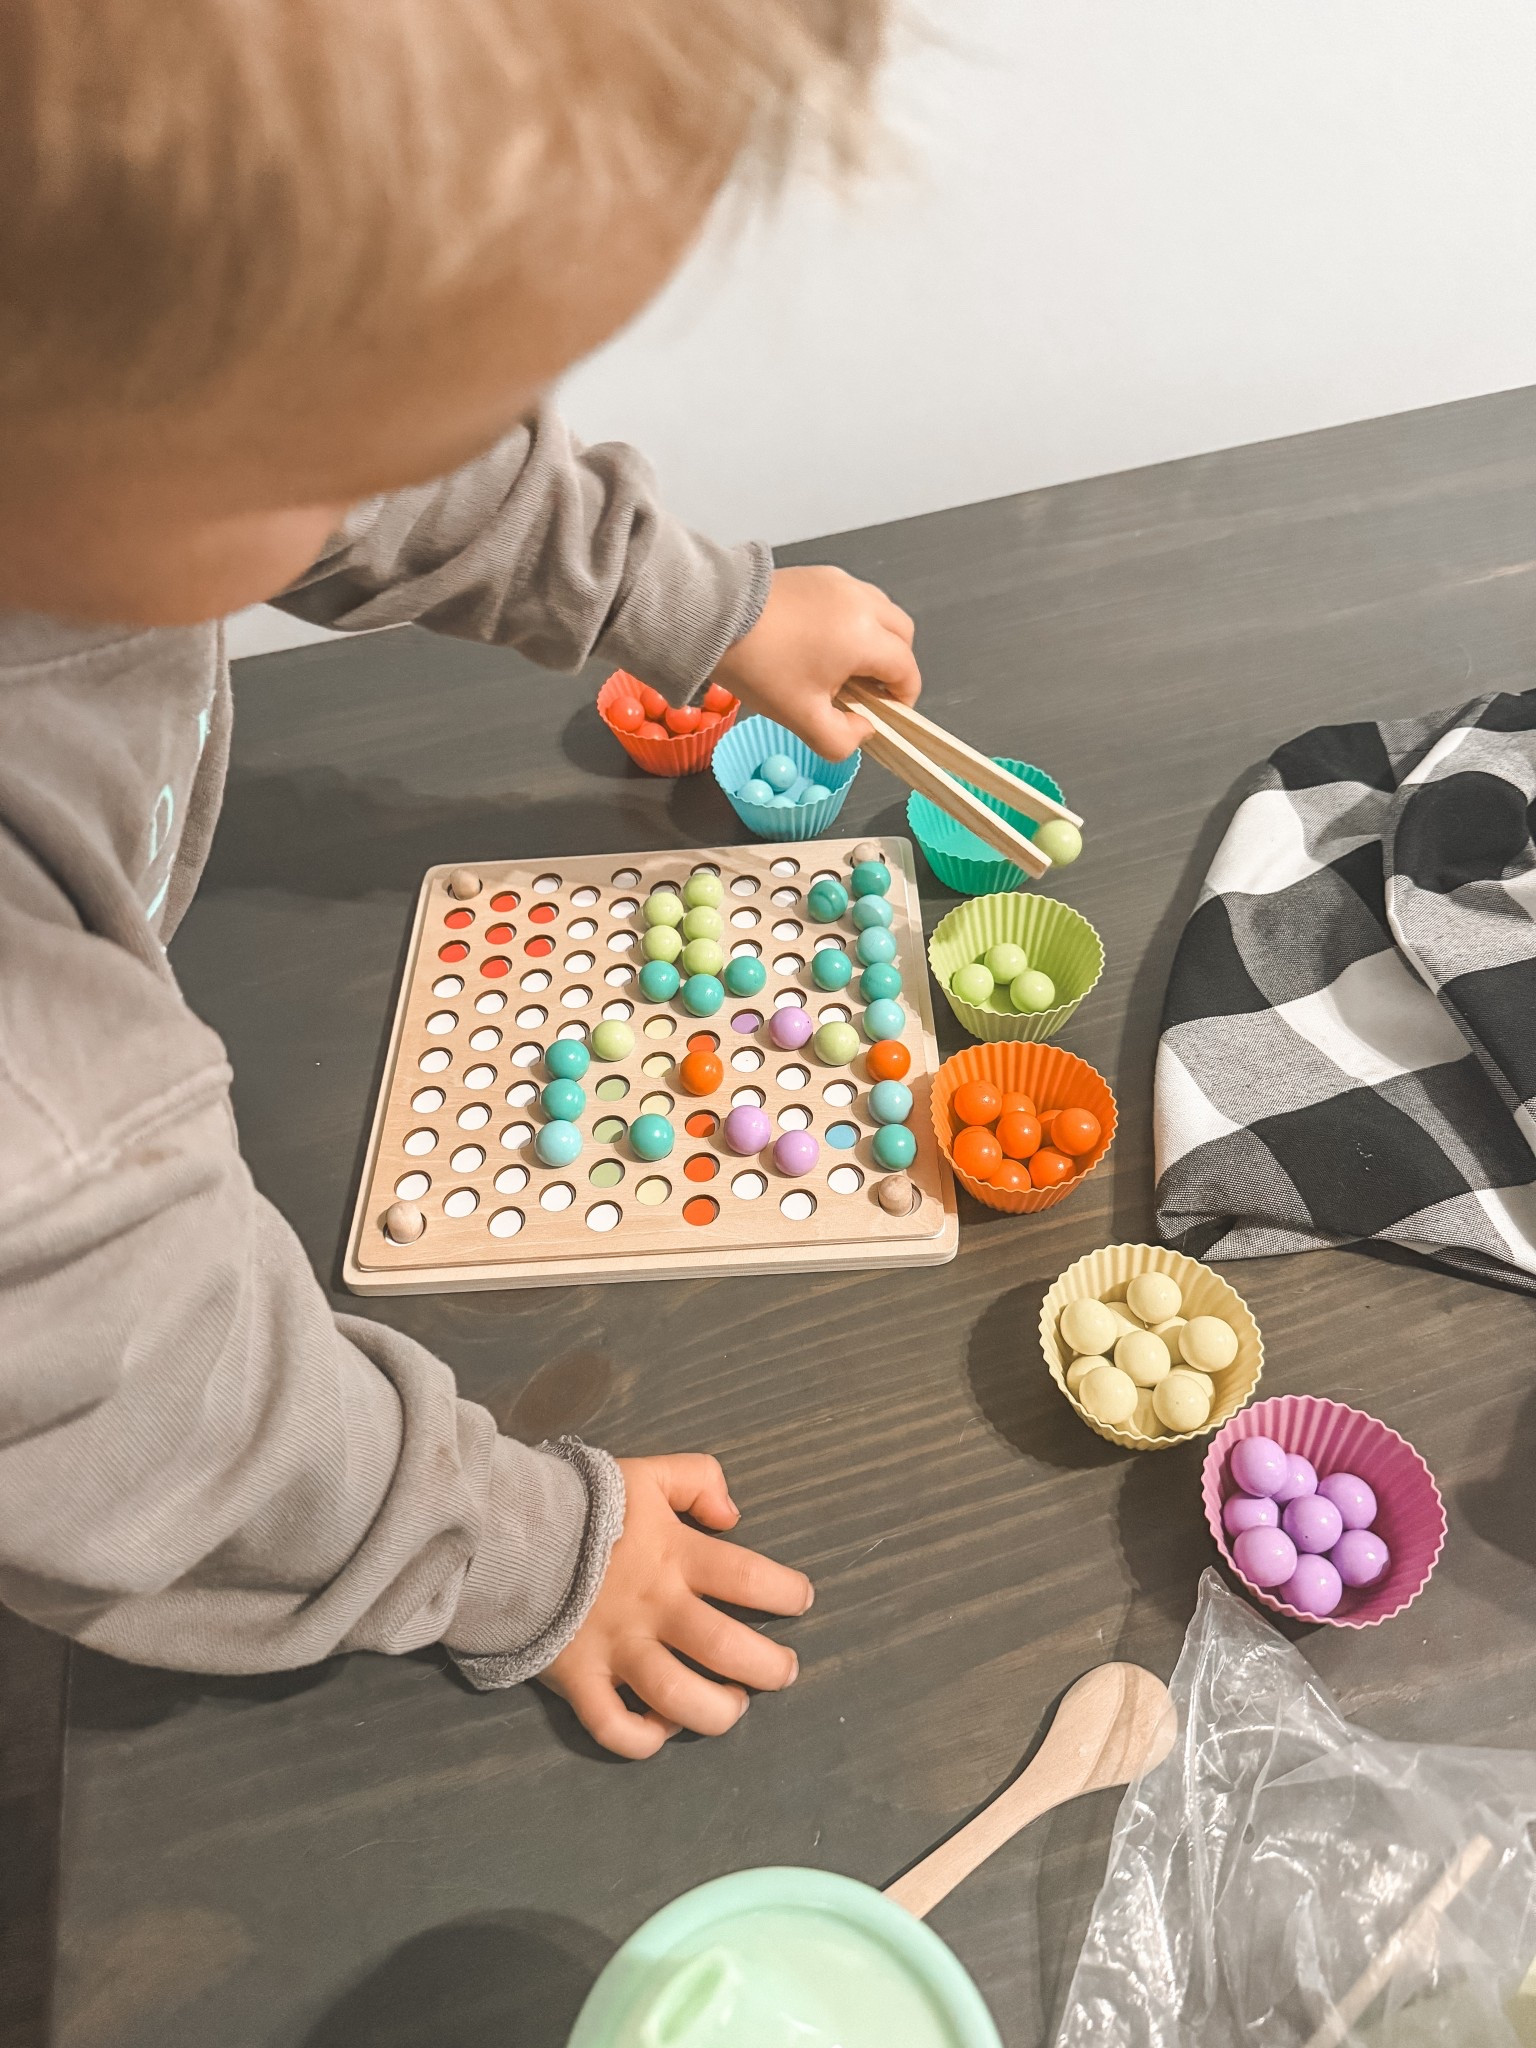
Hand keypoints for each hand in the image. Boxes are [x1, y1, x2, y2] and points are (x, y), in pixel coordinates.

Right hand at [539, 1454, 812, 1759]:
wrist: (507, 1530)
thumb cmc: (583, 1503)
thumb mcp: (647, 1472)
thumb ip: (699, 1479)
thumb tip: (733, 1515)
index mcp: (676, 1556)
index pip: (750, 1577)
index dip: (786, 1592)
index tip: (799, 1600)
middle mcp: (654, 1609)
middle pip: (728, 1649)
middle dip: (770, 1666)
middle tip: (783, 1669)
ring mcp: (616, 1649)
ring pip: (678, 1698)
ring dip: (718, 1710)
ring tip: (734, 1702)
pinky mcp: (579, 1679)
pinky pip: (613, 1728)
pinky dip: (644, 1740)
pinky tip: (663, 1728)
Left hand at [712, 563, 919, 760]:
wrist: (714, 618)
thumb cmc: (760, 668)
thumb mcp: (801, 719)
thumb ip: (842, 739)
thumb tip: (864, 729)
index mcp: (865, 638)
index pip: (906, 669)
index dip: (903, 697)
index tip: (885, 714)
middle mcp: (862, 603)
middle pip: (903, 635)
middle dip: (895, 665)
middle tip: (868, 691)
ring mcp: (842, 583)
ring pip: (881, 611)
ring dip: (876, 640)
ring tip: (844, 666)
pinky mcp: (820, 574)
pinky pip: (854, 597)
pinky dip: (854, 620)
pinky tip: (823, 641)